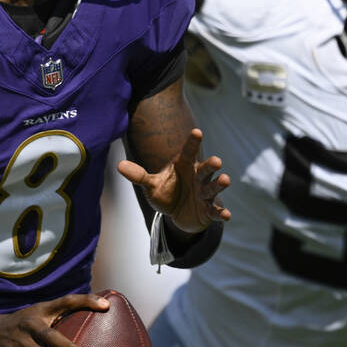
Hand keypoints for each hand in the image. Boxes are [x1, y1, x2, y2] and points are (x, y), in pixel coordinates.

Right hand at [0, 293, 110, 346]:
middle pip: (51, 336)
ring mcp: (21, 342)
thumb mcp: (41, 314)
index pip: (67, 302)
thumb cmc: (26, 324)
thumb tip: (94, 319)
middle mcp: (31, 325)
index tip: (106, 305)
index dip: (86, 301)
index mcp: (43, 311)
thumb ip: (62, 316)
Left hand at [116, 128, 230, 232]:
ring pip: (213, 187)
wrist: (178, 214)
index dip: (192, 143)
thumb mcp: (151, 185)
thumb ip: (139, 176)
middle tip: (216, 161)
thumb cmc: (167, 193)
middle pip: (205, 169)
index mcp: (185, 166)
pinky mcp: (208, 210)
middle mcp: (197, 177)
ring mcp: (204, 193)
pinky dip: (221, 213)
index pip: (189, 152)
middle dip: (211, 165)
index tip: (196, 132)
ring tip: (225, 179)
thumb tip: (119, 165)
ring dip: (219, 184)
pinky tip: (226, 214)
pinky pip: (215, 210)